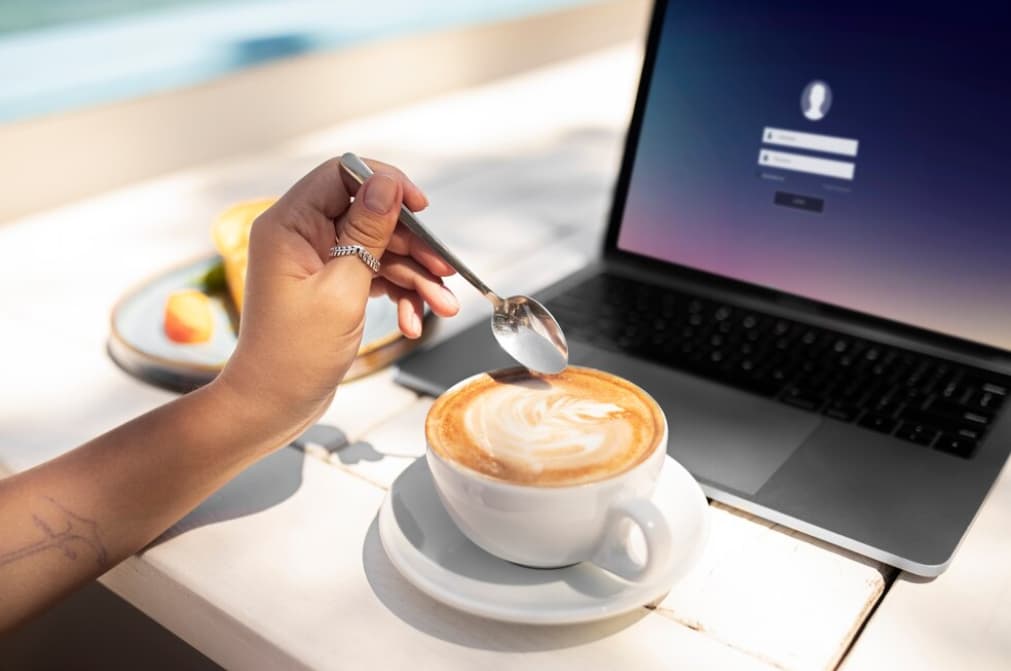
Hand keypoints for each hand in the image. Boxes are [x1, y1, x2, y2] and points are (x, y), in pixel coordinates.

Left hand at [215, 157, 458, 443]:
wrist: (274, 404)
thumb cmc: (295, 354)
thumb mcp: (341, 289)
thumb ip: (367, 233)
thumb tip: (387, 184)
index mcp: (289, 224)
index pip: (343, 175)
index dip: (386, 184)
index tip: (421, 208)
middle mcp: (300, 235)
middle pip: (370, 215)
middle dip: (412, 245)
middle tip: (445, 270)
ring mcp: (316, 260)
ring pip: (379, 248)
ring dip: (414, 276)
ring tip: (443, 306)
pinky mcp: (331, 283)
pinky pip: (374, 273)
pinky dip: (399, 294)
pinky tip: (413, 322)